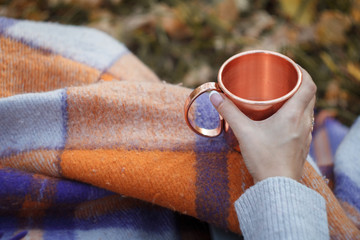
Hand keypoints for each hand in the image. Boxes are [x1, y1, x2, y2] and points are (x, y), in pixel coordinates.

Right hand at [210, 67, 315, 182]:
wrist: (277, 187)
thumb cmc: (264, 159)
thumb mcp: (243, 132)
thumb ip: (229, 112)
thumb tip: (215, 96)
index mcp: (294, 115)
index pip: (309, 85)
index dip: (303, 71)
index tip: (291, 66)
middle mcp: (304, 123)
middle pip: (309, 95)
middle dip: (299, 83)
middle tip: (283, 80)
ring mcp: (305, 135)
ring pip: (308, 109)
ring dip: (298, 99)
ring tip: (282, 97)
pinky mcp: (302, 144)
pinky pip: (304, 122)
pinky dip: (297, 114)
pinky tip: (282, 119)